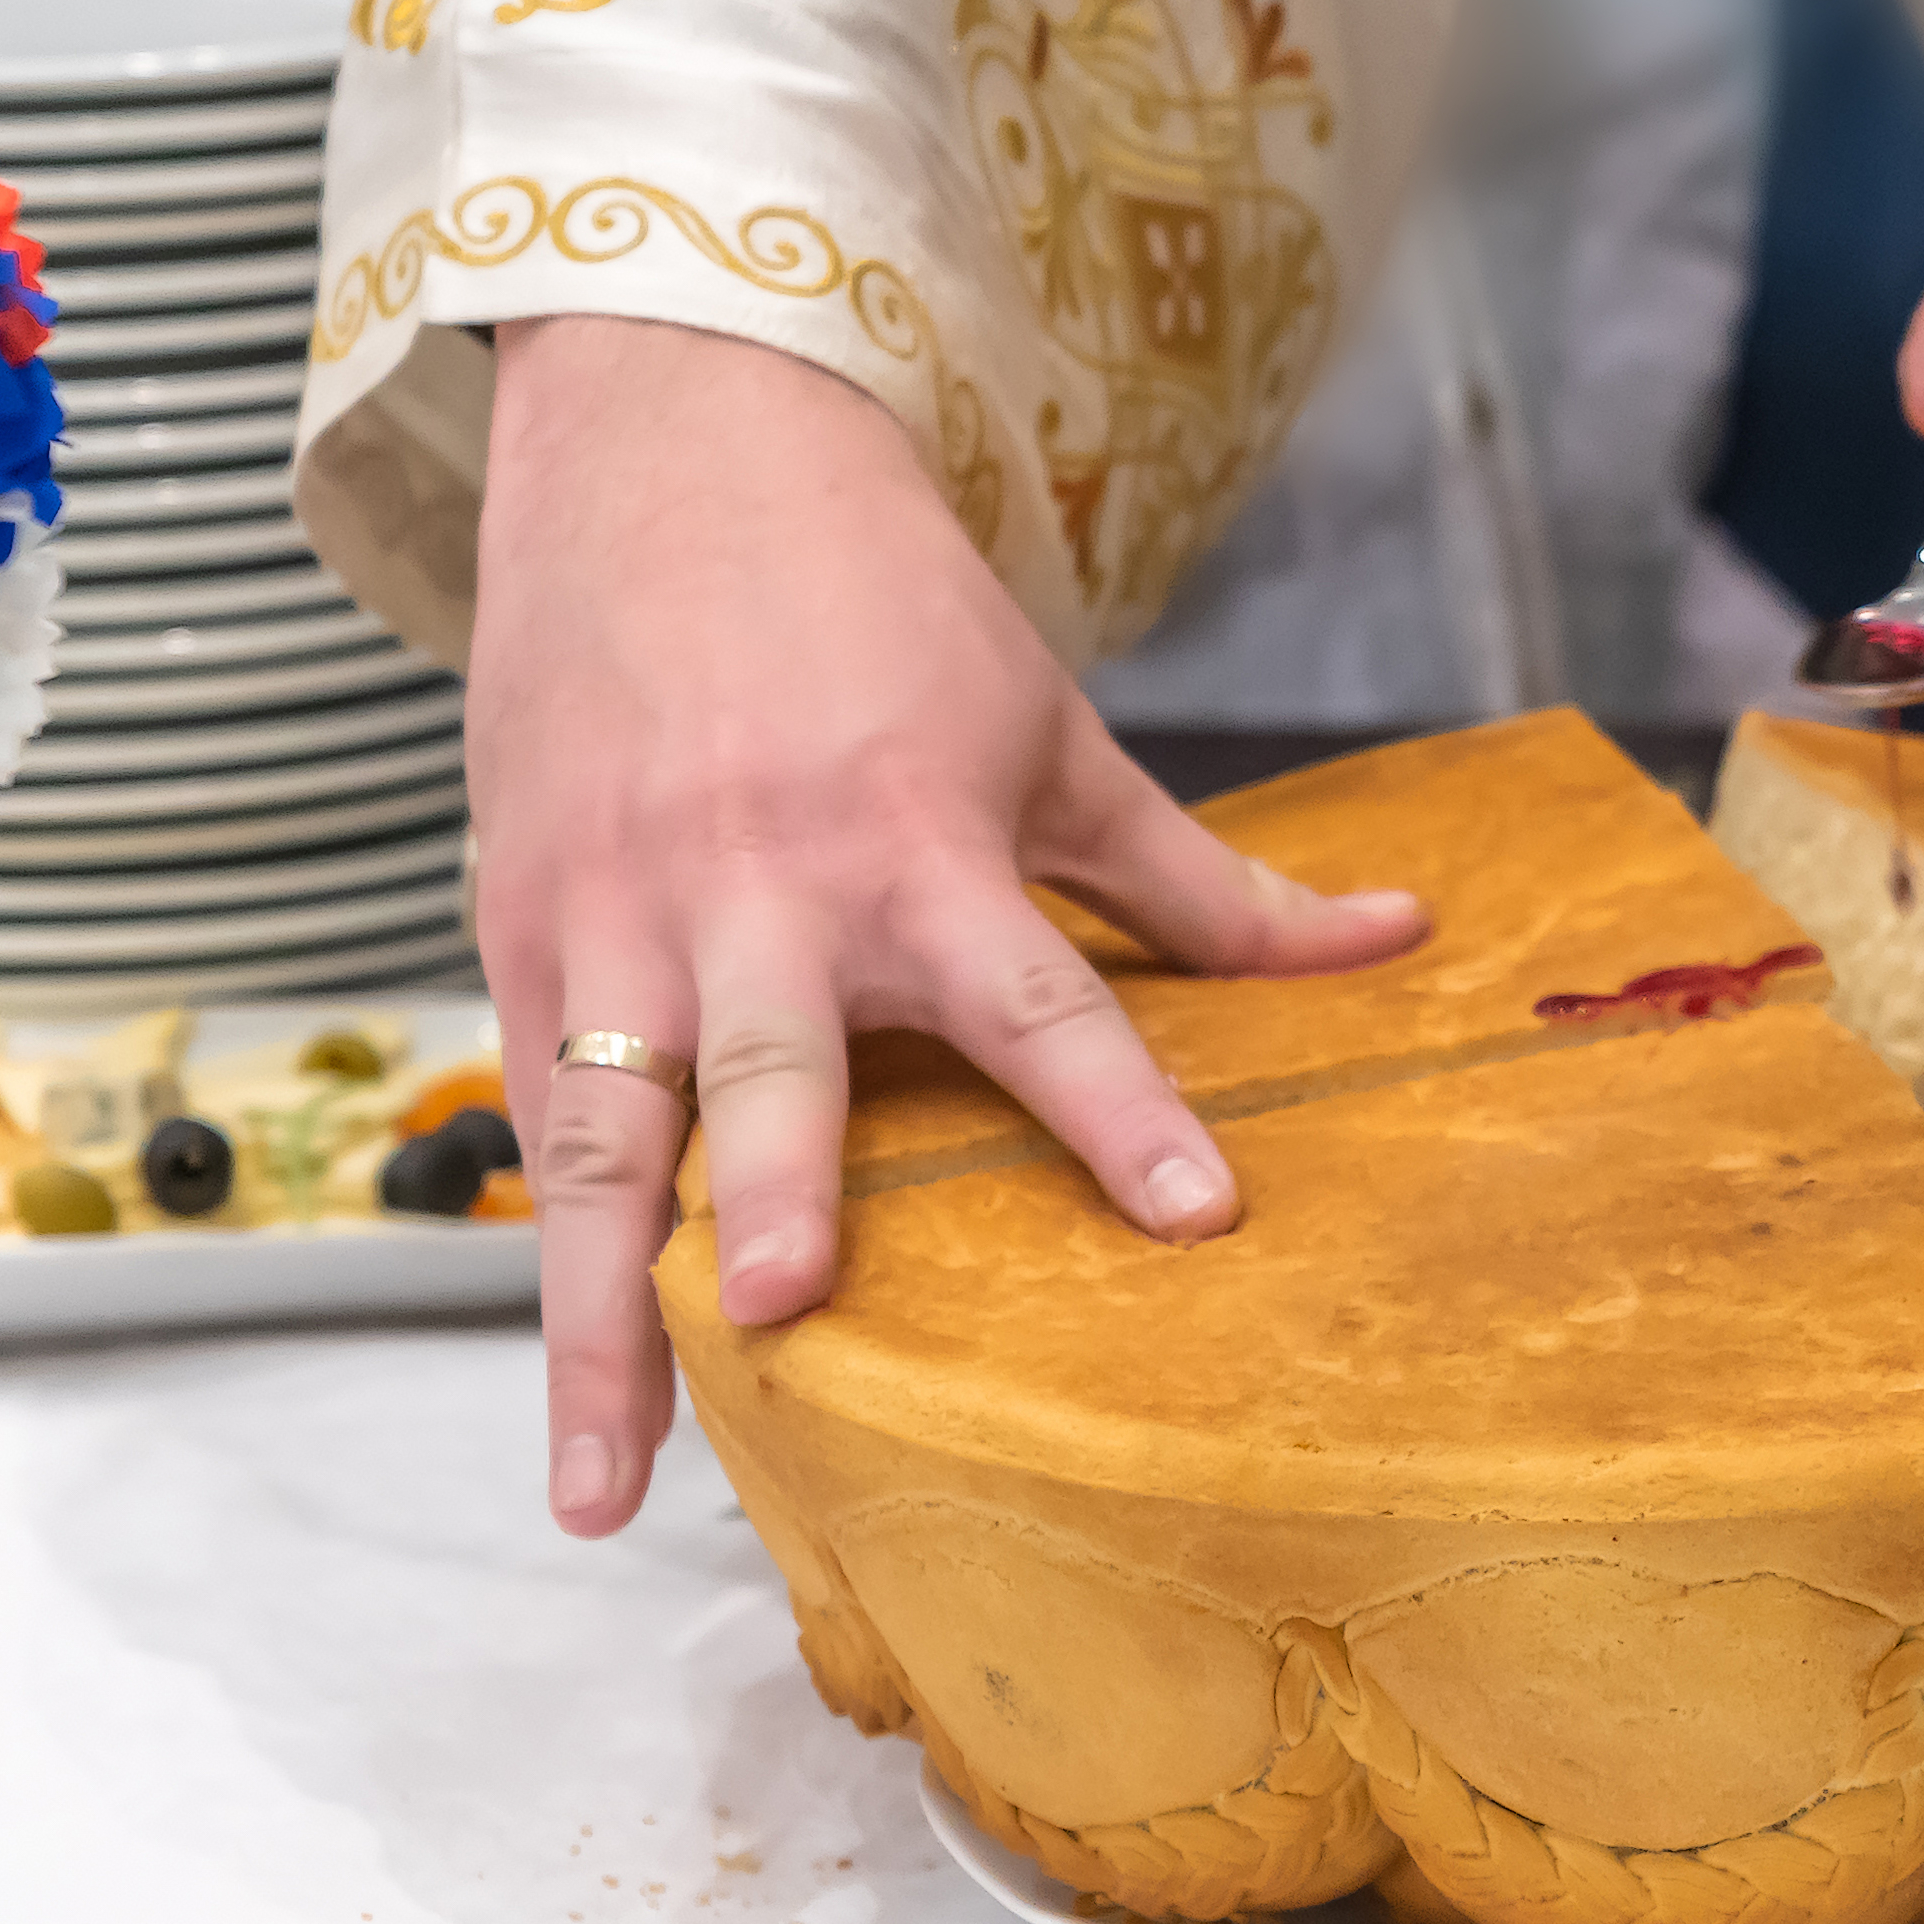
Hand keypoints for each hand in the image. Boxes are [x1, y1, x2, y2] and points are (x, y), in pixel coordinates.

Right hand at [470, 315, 1427, 1537]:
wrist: (675, 441)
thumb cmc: (887, 608)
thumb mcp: (1058, 734)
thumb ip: (1209, 883)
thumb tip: (1405, 941)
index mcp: (919, 845)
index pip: (1044, 998)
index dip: (1123, 1110)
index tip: (1197, 1219)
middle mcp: (760, 893)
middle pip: (767, 1070)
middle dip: (773, 1195)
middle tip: (786, 1311)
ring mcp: (619, 914)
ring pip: (600, 1139)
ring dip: (593, 1317)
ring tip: (604, 1482)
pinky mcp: (518, 924)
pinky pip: (537, 1105)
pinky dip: (546, 1241)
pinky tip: (567, 1380)